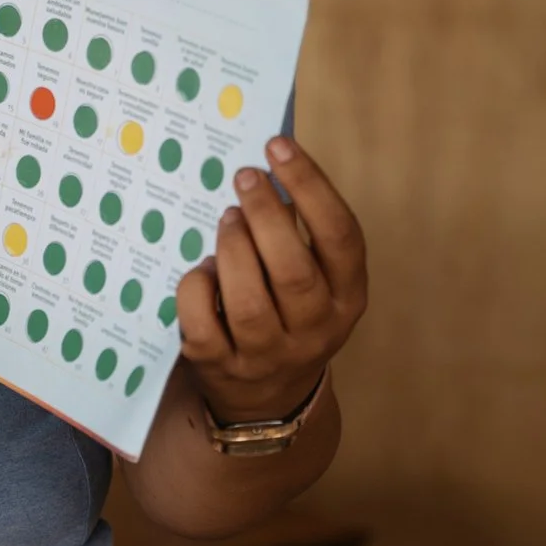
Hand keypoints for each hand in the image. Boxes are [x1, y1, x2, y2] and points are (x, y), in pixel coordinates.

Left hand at [175, 136, 365, 423]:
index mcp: (348, 297)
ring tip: (227, 219)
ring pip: (249, 301)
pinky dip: (197, 287)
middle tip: (246, 177)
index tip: (278, 147)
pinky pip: (203, 323)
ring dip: (233, 250)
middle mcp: (316, 329)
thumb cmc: (289, 311)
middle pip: (293, 269)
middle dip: (265, 214)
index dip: (311, 186)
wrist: (268, 398)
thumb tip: (265, 171)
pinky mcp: (222, 367)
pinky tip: (203, 270)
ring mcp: (268, 354)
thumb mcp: (316, 279)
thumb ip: (300, 233)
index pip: (341, 236)